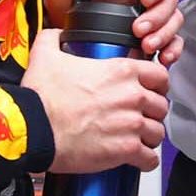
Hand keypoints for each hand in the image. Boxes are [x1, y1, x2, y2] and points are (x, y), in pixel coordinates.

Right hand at [23, 29, 171, 173]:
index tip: (151, 91)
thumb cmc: (42, 97)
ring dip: (150, 137)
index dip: (157, 84)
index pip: (160, 75)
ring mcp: (131, 124)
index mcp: (121, 71)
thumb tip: (55, 34)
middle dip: (152, 113)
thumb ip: (53, 39)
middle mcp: (132, 96)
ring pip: (157, 132)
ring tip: (139, 140)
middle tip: (141, 117)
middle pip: (161, 105)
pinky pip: (149, 158)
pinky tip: (139, 159)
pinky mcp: (125, 150)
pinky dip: (146, 160)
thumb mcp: (45, 55)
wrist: (34, 129)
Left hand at [41, 0, 184, 64]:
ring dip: (164, 35)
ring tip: (147, 45)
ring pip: (171, 21)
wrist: (55, 16)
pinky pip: (168, 40)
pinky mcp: (145, 33)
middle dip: (159, 16)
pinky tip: (161, 57)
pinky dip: (170, 49)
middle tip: (139, 29)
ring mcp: (146, 12)